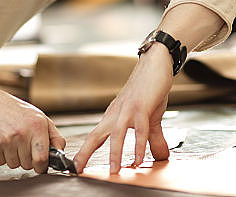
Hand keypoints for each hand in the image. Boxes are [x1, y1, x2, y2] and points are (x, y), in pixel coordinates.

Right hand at [0, 88, 65, 173]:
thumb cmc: (16, 111)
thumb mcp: (41, 118)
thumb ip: (54, 136)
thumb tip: (61, 152)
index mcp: (37, 126)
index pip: (42, 159)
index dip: (41, 166)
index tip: (40, 164)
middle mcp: (22, 133)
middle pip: (28, 164)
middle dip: (26, 158)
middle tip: (22, 144)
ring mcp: (6, 139)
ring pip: (14, 165)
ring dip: (13, 157)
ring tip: (11, 140)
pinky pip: (0, 162)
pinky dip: (1, 155)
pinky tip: (2, 141)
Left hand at [73, 44, 173, 173]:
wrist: (154, 64)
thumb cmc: (148, 89)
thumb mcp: (149, 118)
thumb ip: (152, 139)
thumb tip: (159, 156)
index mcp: (113, 116)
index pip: (94, 137)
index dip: (84, 151)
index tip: (76, 167)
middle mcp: (116, 113)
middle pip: (96, 136)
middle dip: (86, 153)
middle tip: (78, 170)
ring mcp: (127, 109)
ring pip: (116, 134)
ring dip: (115, 154)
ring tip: (114, 171)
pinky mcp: (141, 106)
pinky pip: (139, 129)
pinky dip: (139, 145)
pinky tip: (139, 158)